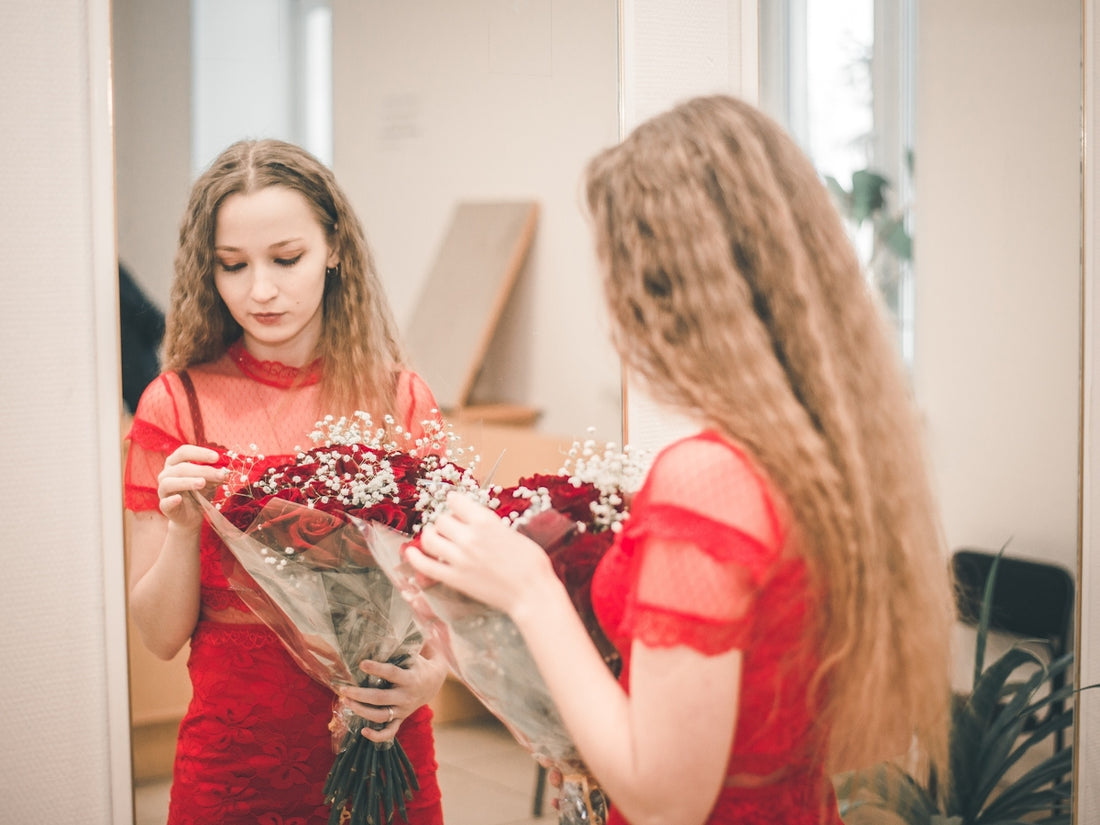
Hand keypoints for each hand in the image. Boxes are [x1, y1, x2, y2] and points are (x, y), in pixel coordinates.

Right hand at [157, 445, 225, 529]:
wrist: (192, 516)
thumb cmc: (200, 493)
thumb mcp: (210, 483)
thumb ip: (214, 476)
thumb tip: (224, 473)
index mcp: (176, 463)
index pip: (184, 452)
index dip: (199, 453)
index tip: (216, 457)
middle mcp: (166, 474)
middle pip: (181, 467)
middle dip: (202, 470)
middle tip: (220, 475)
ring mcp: (163, 490)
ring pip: (169, 482)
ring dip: (187, 481)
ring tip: (202, 482)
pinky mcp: (164, 506)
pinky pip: (165, 502)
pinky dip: (171, 500)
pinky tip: (179, 498)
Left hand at [339, 643, 447, 742]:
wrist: (434, 682)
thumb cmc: (417, 663)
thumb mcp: (413, 652)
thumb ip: (400, 646)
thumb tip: (385, 629)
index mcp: (410, 678)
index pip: (391, 673)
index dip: (377, 669)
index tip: (361, 663)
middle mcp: (406, 696)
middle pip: (380, 698)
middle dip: (360, 694)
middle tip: (343, 689)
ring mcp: (403, 710)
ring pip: (381, 716)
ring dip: (361, 711)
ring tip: (346, 702)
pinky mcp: (401, 719)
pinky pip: (389, 732)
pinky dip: (377, 736)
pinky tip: (362, 731)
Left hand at [407, 492, 557, 615]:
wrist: (532, 592)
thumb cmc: (531, 563)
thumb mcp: (512, 533)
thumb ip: (490, 525)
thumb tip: (474, 522)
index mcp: (485, 522)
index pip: (455, 501)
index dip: (454, 502)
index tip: (455, 505)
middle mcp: (469, 537)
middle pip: (441, 519)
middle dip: (445, 520)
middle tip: (451, 526)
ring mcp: (459, 559)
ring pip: (430, 538)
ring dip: (430, 534)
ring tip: (434, 536)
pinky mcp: (454, 578)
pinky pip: (426, 566)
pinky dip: (414, 558)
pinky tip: (410, 552)